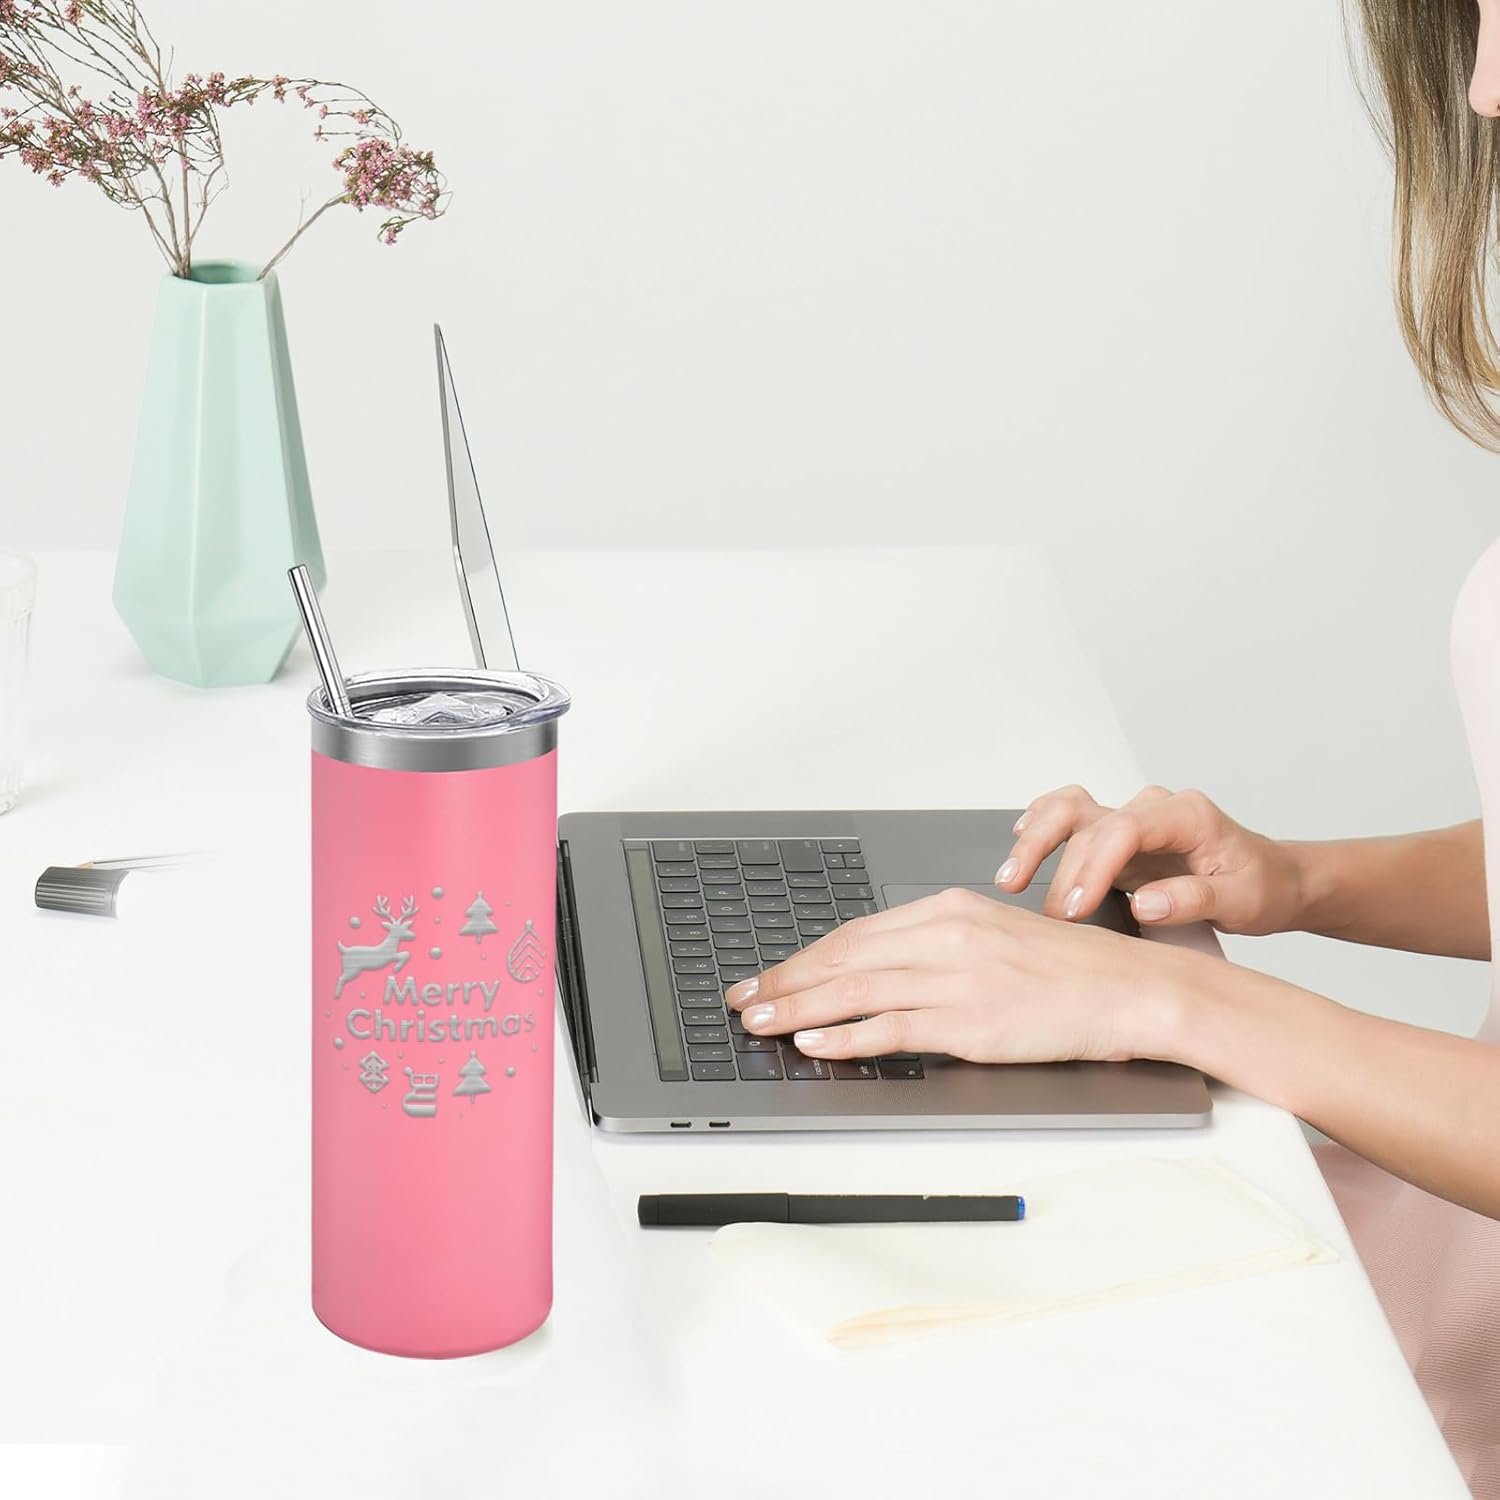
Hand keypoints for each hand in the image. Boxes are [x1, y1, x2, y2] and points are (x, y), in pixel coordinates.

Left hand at [725, 888, 1192, 1064]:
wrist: (1128, 989)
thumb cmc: (1068, 968)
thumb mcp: (995, 935)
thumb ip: (937, 945)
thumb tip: (882, 966)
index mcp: (950, 909)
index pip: (856, 933)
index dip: (804, 957)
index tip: (771, 974)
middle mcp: (946, 937)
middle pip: (844, 959)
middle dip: (784, 981)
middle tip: (743, 999)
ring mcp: (957, 980)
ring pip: (856, 992)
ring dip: (798, 1009)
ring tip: (760, 1022)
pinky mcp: (971, 1022)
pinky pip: (893, 1029)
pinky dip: (847, 1037)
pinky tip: (816, 1042)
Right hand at [997, 784, 1305, 935]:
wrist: (1275, 878)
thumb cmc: (1262, 886)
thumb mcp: (1243, 901)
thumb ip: (1193, 899)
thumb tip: (1144, 903)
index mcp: (1186, 816)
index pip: (1124, 829)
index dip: (1093, 867)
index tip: (1076, 908)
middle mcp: (1152, 810)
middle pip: (1085, 817)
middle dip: (1056, 863)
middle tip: (1044, 912)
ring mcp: (1132, 820)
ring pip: (1069, 809)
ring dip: (1035, 838)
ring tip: (1010, 877)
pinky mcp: (1116, 837)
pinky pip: (1069, 818)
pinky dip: (1040, 827)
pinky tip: (1019, 844)